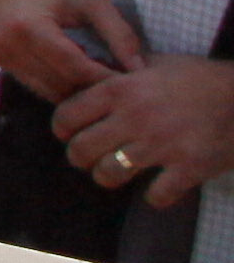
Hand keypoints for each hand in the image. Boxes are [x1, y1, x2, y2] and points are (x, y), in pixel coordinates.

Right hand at [0, 0, 150, 106]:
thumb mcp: (91, 0)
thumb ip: (119, 34)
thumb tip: (139, 70)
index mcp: (30, 29)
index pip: (76, 69)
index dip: (107, 79)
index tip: (134, 81)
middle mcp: (10, 48)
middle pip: (62, 86)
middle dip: (94, 89)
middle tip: (121, 84)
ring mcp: (2, 58)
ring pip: (50, 93)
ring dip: (78, 91)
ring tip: (100, 79)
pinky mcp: (1, 63)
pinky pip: (38, 87)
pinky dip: (62, 86)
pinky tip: (78, 74)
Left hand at [51, 53, 233, 210]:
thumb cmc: (200, 79)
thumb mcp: (156, 64)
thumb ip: (121, 71)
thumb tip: (90, 71)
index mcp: (122, 89)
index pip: (67, 114)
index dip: (62, 128)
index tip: (68, 134)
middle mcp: (135, 117)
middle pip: (81, 149)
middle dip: (80, 157)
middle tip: (89, 159)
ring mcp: (162, 144)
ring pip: (109, 174)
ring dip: (108, 177)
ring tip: (116, 173)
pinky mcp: (189, 167)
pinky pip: (156, 196)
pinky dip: (155, 197)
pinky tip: (160, 188)